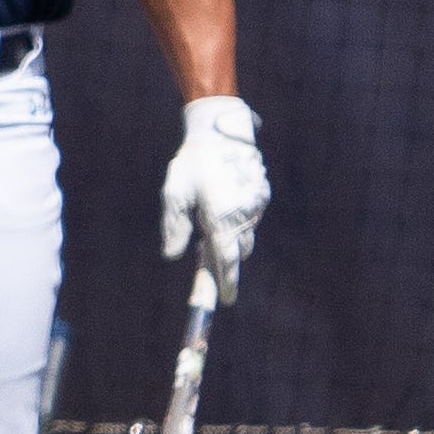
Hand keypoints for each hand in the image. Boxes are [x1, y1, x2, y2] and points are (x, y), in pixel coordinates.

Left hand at [160, 95, 268, 303]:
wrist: (222, 132)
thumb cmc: (192, 164)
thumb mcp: (174, 195)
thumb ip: (174, 228)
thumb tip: (171, 255)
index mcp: (221, 219)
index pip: (225, 262)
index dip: (225, 283)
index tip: (225, 301)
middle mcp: (243, 217)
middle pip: (237, 253)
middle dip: (224, 261)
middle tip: (207, 259)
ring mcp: (256, 206)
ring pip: (245, 236)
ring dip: (231, 240)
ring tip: (209, 226)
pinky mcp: (261, 195)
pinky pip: (250, 218)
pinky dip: (237, 221)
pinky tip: (221, 206)